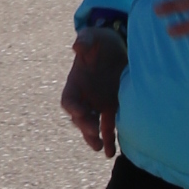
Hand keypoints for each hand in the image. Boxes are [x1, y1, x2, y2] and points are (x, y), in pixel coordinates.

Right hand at [61, 28, 125, 153]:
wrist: (119, 46)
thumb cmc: (102, 40)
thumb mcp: (94, 36)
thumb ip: (85, 40)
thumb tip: (77, 46)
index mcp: (76, 83)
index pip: (69, 100)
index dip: (72, 108)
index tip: (79, 113)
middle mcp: (85, 97)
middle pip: (80, 117)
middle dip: (85, 127)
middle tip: (92, 133)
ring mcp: (98, 104)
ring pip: (93, 126)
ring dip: (94, 138)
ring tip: (99, 148)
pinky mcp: (112, 108)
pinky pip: (109, 127)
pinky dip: (109, 140)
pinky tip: (111, 152)